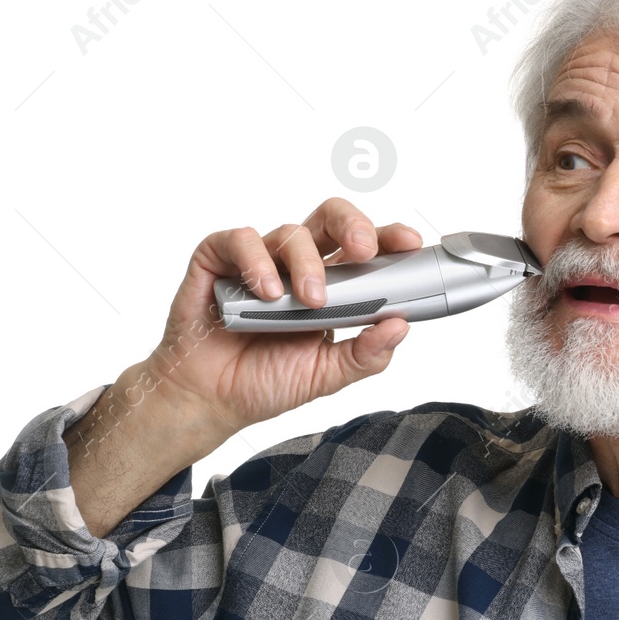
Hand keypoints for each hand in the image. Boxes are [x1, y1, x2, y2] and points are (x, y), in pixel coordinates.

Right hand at [143, 198, 422, 433]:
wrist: (209, 400)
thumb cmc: (264, 380)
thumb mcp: (326, 374)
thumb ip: (366, 354)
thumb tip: (401, 326)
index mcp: (331, 285)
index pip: (365, 249)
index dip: (388, 238)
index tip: (409, 243)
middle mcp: (296, 265)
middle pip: (332, 218)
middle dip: (354, 225)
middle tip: (363, 252)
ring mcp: (258, 259)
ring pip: (292, 233)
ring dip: (307, 264)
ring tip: (309, 301)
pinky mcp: (218, 259)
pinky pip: (241, 241)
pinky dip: (257, 262)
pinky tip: (267, 292)